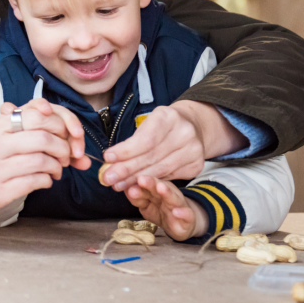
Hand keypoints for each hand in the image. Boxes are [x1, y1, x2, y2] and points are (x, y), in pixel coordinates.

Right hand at [0, 101, 88, 217]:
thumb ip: (19, 120)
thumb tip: (48, 108)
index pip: (36, 114)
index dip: (59, 123)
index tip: (65, 133)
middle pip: (43, 137)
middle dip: (63, 147)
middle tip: (66, 154)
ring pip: (41, 161)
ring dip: (57, 166)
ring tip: (56, 169)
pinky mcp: (0, 191)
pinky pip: (34, 182)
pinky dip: (47, 180)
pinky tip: (45, 180)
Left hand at [100, 101, 244, 190]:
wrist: (193, 126)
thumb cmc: (162, 125)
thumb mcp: (148, 123)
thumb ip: (132, 140)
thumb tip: (110, 160)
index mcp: (169, 117)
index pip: (145, 139)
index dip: (126, 151)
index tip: (107, 158)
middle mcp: (185, 133)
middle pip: (151, 156)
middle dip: (126, 169)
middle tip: (107, 178)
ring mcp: (193, 150)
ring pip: (159, 170)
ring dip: (135, 179)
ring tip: (118, 184)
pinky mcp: (196, 165)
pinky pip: (169, 177)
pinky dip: (150, 182)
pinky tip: (136, 185)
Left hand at [124, 174, 207, 240]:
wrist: (183, 223)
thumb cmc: (161, 209)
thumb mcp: (146, 204)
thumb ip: (136, 197)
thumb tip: (122, 186)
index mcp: (155, 189)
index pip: (146, 182)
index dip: (137, 181)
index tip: (126, 178)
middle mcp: (167, 193)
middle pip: (159, 186)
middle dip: (150, 182)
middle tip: (141, 179)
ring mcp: (178, 205)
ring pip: (173, 197)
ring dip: (167, 192)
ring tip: (161, 188)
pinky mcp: (188, 218)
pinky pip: (187, 215)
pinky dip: (183, 213)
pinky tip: (177, 212)